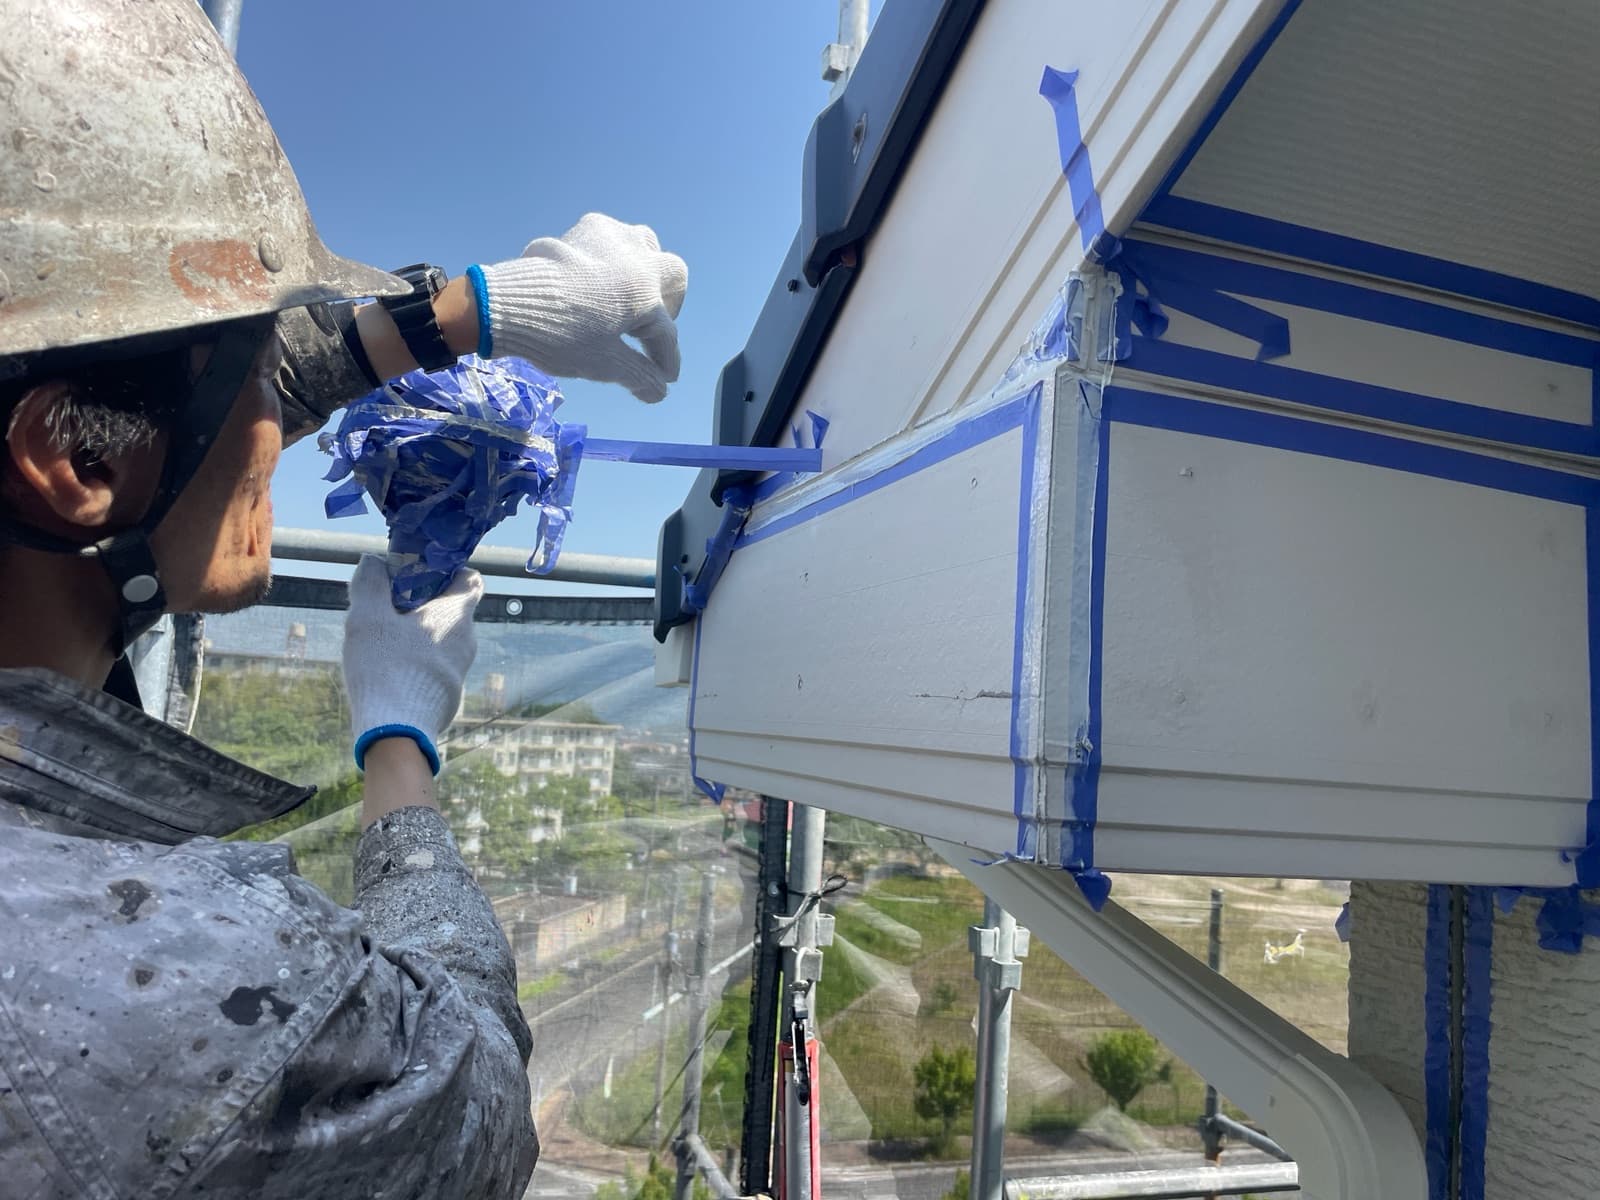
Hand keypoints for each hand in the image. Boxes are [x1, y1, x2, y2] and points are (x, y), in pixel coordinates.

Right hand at [342, 555, 480, 773]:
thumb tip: (373, 561)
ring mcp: (461, 672)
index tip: (417, 575)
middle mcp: (467, 642)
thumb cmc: (385, 668)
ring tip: (382, 643)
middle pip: (451, 610)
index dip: (447, 571)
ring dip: (416, 635)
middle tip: (387, 609)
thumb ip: (370, 583)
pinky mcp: (449, 697)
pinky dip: (418, 662)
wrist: (396, 733)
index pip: (470, 579)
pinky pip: (436, 668)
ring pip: (442, 641)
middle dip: (421, 604)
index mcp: (457, 616)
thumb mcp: (367, 617)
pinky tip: (388, 672)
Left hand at [473, 213, 687, 403]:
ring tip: (628, 297)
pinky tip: (597, 280)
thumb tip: (660, 392)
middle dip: (670, 305)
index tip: (663, 378)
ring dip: (645, 272)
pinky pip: (611, 241)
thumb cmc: (561, 337)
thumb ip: (640, 377)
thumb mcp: (605, 364)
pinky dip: (613, 261)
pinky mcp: (583, 230)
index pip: (665, 331)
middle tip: (650, 329)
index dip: (666, 358)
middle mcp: (636, 257)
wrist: (506, 304)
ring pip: (645, 247)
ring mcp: (609, 237)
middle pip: (672, 276)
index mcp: (644, 291)